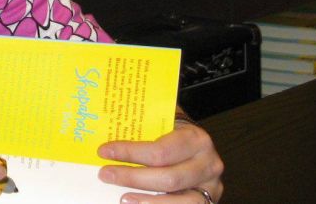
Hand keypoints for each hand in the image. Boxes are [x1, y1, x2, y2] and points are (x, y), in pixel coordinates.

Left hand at [96, 119, 223, 203]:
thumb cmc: (175, 130)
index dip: (131, 153)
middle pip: (168, 178)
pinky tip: (140, 203)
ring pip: (180, 201)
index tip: (105, 151)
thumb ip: (144, 124)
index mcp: (196, 138)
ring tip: (123, 198)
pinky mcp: (207, 201)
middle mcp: (209, 163)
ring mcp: (210, 187)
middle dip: (133, 178)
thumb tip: (106, 127)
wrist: (197, 143)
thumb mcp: (163, 120)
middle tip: (105, 174)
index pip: (160, 150)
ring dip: (148, 201)